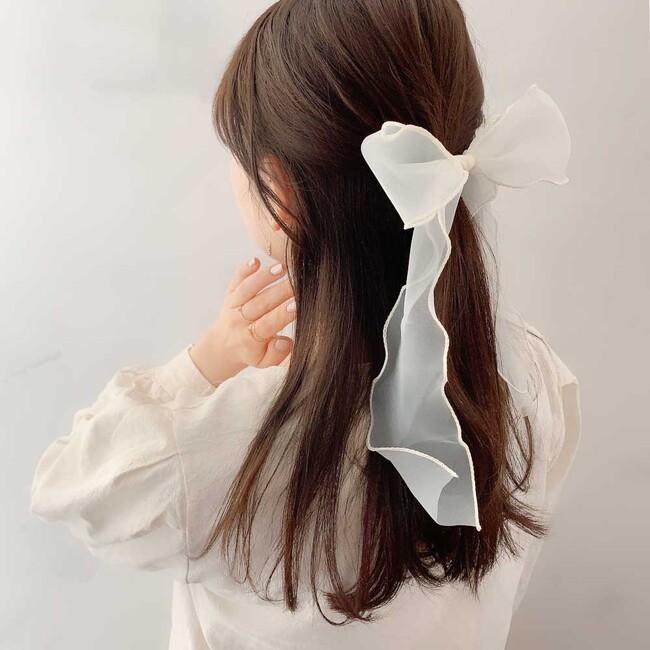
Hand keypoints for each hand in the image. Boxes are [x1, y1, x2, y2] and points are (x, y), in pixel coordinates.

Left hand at [189, 257, 295, 385]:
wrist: (224, 346)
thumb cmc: (251, 353)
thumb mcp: (265, 362)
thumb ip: (277, 355)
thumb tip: (285, 342)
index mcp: (249, 339)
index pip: (268, 324)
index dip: (282, 314)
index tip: (297, 304)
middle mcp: (239, 320)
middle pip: (260, 303)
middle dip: (280, 292)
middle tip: (299, 282)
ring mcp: (233, 305)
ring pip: (248, 289)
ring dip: (264, 277)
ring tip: (282, 268)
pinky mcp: (230, 293)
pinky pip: (236, 280)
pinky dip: (244, 269)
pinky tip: (255, 260)